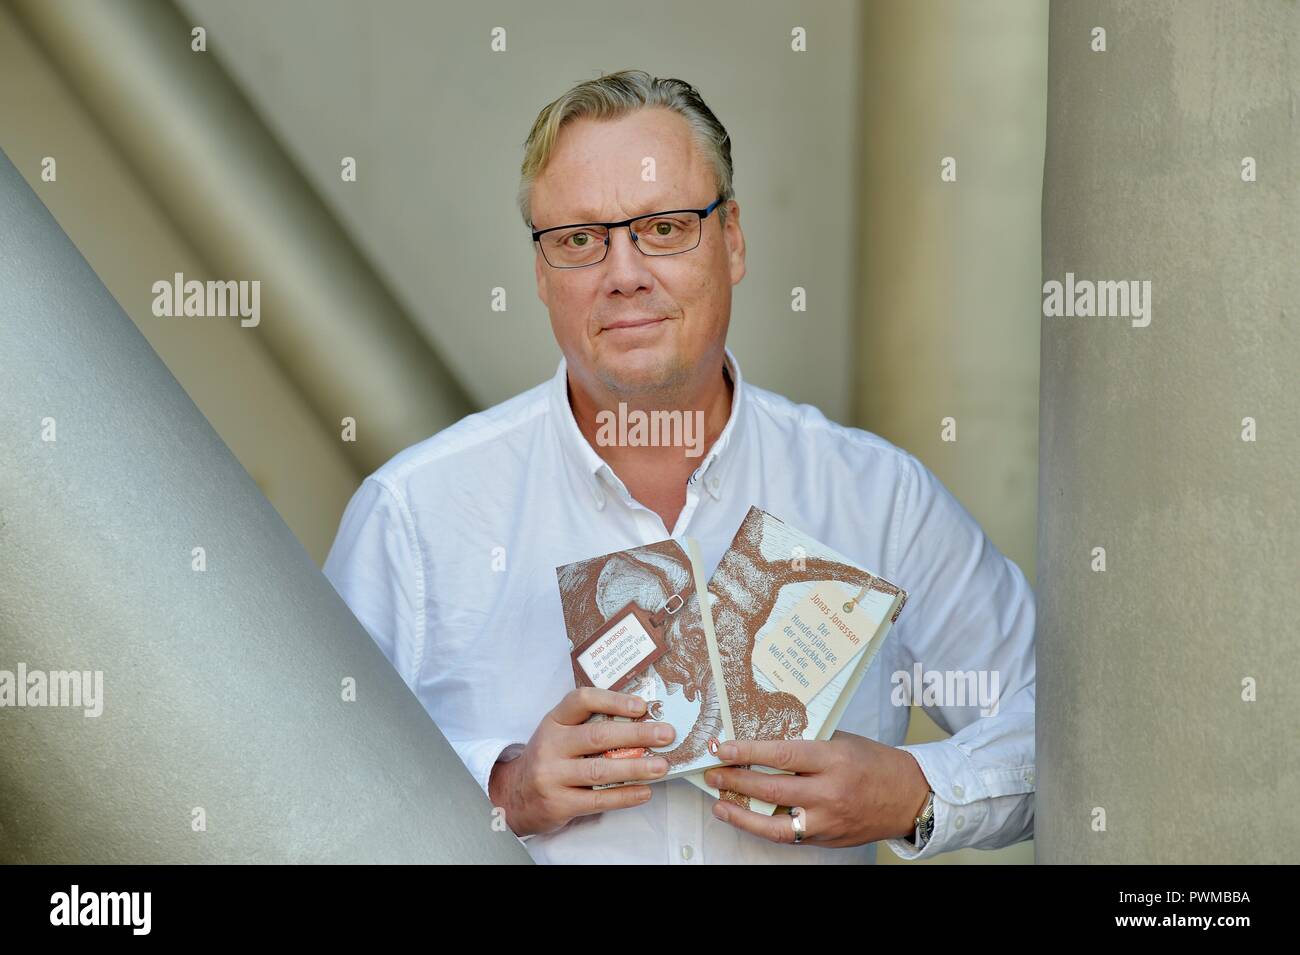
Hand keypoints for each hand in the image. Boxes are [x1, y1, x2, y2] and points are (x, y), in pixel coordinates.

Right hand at [488, 687, 675, 836]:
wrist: (515, 796)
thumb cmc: (550, 759)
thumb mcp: (560, 734)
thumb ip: (589, 726)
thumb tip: (641, 721)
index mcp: (553, 722)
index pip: (582, 700)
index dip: (613, 700)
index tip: (642, 706)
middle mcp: (550, 746)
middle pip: (598, 736)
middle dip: (638, 734)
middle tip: (666, 735)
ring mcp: (552, 776)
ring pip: (601, 770)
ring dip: (636, 767)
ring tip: (661, 766)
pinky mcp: (558, 803)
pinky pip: (598, 799)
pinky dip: (625, 796)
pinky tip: (644, 791)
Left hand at [703, 730, 930, 847]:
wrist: (911, 796)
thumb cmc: (875, 763)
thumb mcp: (843, 741)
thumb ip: (807, 742)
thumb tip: (763, 739)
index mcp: (834, 759)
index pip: (782, 755)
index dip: (747, 752)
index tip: (723, 749)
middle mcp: (830, 792)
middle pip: (773, 790)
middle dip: (736, 781)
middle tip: (713, 773)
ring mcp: (829, 820)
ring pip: (776, 825)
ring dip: (742, 815)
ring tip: (720, 804)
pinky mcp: (828, 839)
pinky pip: (790, 836)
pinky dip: (765, 828)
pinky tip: (747, 819)